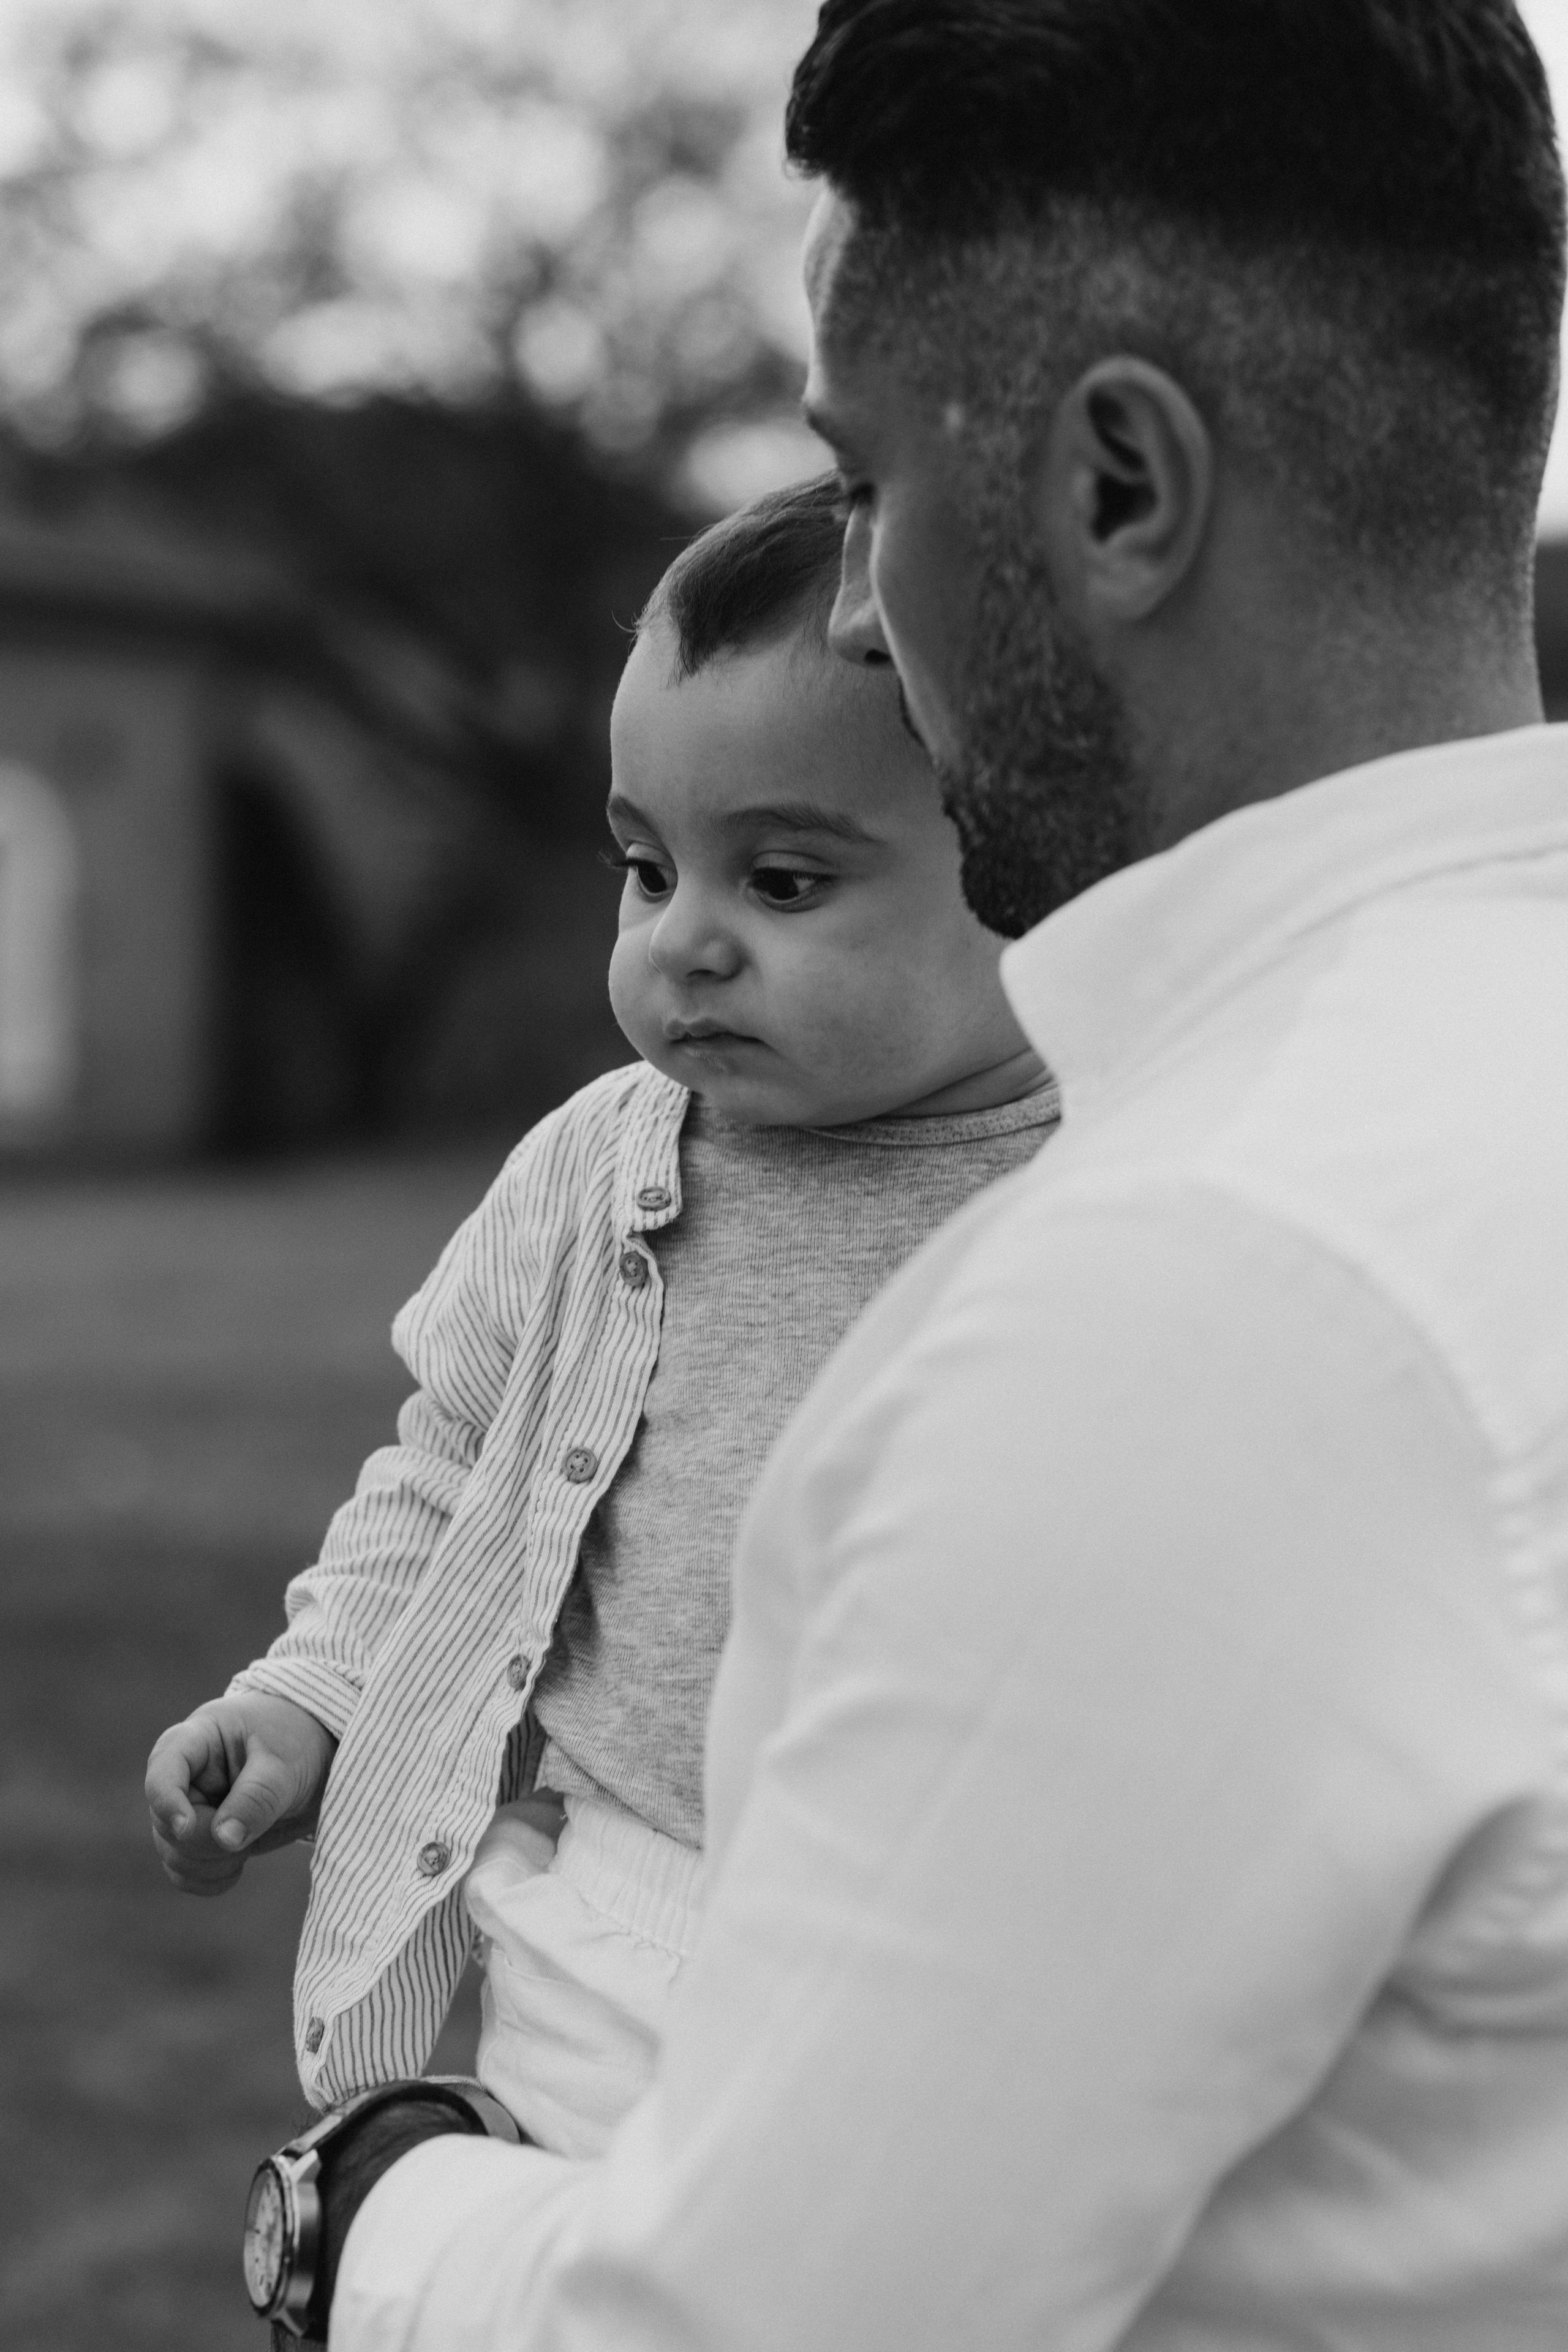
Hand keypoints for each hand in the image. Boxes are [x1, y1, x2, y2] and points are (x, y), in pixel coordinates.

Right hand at [145, 1693, 335, 1894]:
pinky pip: (185, 1873)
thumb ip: (257, 1798)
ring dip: (211, 1862)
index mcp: (196, 1740)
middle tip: (251, 1831)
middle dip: (205, 1839)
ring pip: (172, 1853)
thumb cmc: (296, 1742)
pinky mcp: (200, 1840)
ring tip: (252, 1840)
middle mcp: (183, 1777)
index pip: (162, 1770)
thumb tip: (224, 1839)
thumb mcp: (285, 1763)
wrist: (318, 1760)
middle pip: (165, 1823)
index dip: (167, 1802)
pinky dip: (211, 1878)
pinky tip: (240, 1864)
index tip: (188, 1827)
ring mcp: (188, 1810)